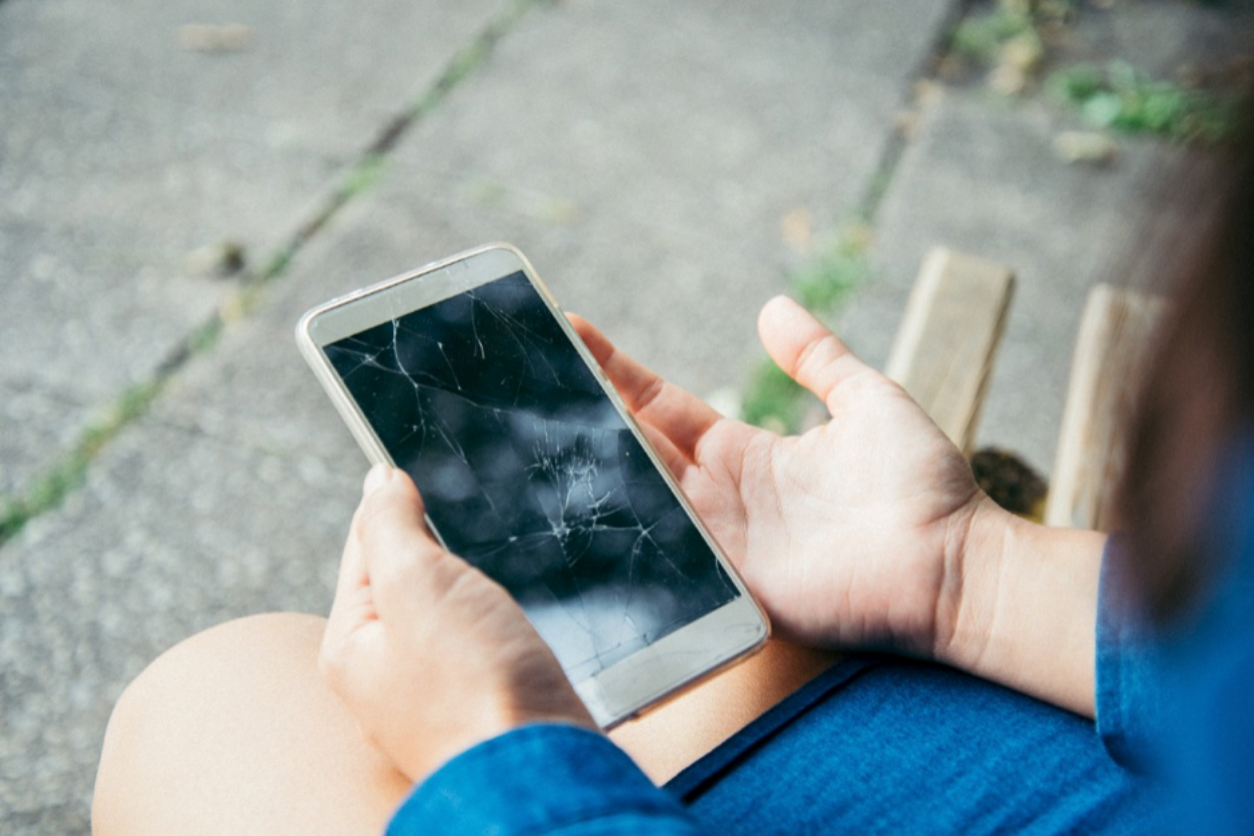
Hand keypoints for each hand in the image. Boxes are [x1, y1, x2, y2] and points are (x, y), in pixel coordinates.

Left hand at [319, 464, 594, 782]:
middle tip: (451, 519)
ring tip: (480, 572)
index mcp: (351, 647)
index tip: (403, 469)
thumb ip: (391, 526)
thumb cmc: (471, 683)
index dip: (390, 505)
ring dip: (465, 590)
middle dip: (432, 550)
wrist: (538, 767)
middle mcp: (383, 680)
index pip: (363, 549)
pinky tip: (506, 624)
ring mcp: (434, 700)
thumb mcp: (415, 582)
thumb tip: (379, 480)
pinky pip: (477, 649)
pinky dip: (490, 625)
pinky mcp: (482, 710)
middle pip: (403, 584)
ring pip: (444, 618)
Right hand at [572, 296, 985, 659]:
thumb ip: (819, 357)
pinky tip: (578, 502)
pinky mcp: (731, 585)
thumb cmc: (922, 485)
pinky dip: (626, 530)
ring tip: (533, 423)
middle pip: (637, 448)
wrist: (955, 561)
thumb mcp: (868, 400)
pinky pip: (667, 553)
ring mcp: (721, 544)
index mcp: (748, 454)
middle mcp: (722, 498)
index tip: (574, 331)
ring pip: (640, 495)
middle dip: (585, 413)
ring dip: (592, 464)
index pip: (663, 406)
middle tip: (529, 375)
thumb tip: (773, 306)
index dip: (619, 372)